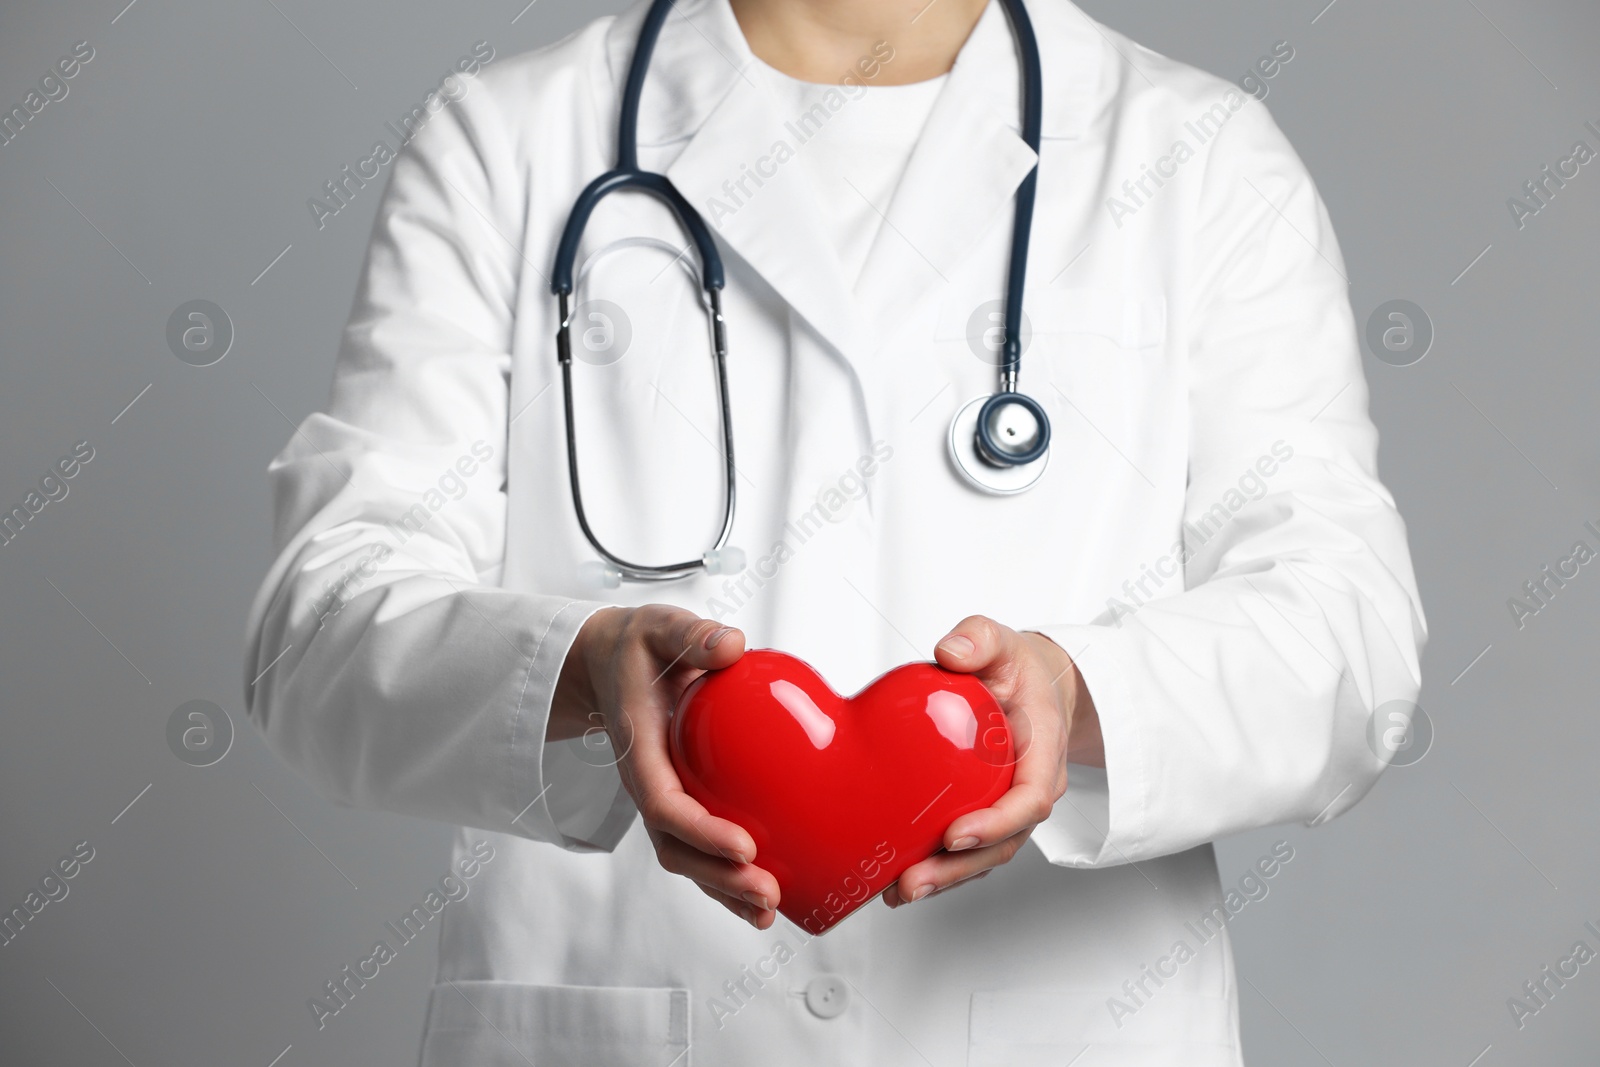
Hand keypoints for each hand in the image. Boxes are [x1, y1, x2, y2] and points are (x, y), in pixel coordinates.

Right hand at [549, 606, 779, 928]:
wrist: (611, 663)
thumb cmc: (640, 647)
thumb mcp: (659, 626)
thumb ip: (691, 634)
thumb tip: (730, 646)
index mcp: (640, 749)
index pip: (665, 804)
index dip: (701, 831)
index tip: (744, 845)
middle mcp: (649, 784)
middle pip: (676, 847)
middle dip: (718, 877)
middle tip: (766, 891)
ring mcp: (665, 798)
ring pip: (688, 859)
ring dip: (725, 889)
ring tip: (769, 908)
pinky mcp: (684, 802)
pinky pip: (702, 849)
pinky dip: (728, 877)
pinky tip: (764, 898)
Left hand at [883, 615, 1102, 907]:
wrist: (1029, 686)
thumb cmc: (1017, 668)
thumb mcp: (1002, 641)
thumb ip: (980, 638)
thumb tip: (951, 652)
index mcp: (1042, 753)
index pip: (1030, 801)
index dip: (996, 824)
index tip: (955, 835)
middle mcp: (1028, 790)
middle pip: (1003, 844)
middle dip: (959, 869)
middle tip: (912, 881)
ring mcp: (1006, 808)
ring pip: (982, 857)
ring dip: (943, 879)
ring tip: (897, 892)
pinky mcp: (982, 815)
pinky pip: (964, 851)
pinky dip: (936, 868)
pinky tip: (894, 881)